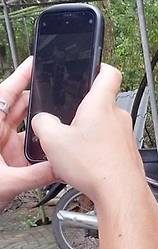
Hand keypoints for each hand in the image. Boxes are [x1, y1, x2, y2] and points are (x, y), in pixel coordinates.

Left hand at [0, 58, 54, 210]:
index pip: (4, 95)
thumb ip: (36, 175)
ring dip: (41, 126)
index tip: (34, 64)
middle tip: (59, 93)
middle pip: (17, 108)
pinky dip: (41, 148)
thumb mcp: (7, 183)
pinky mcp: (8, 162)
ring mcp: (2, 148)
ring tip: (61, 120)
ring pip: (25, 128)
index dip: (19, 78)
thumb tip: (61, 166)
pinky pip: (28, 149)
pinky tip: (54, 148)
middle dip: (38, 100)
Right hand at [32, 63, 147, 204]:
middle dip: (85, 111)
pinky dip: (100, 151)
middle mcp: (118, 116)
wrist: (120, 192)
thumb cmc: (94, 166)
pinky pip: (111, 145)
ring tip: (77, 149)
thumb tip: (44, 121)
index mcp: (101, 104)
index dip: (100, 67)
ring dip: (92, 133)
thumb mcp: (53, 141)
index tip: (92, 68)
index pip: (109, 73)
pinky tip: (88, 164)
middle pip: (102, 103)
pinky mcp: (129, 153)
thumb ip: (43, 123)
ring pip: (107, 127)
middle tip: (69, 122)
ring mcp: (126, 135)